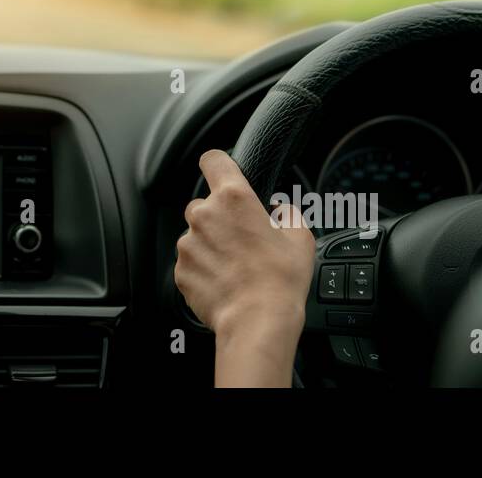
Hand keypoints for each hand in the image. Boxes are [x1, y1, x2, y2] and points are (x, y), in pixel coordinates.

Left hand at [174, 149, 314, 386]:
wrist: (257, 321)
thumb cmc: (280, 280)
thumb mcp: (300, 237)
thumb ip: (288, 213)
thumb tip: (281, 211)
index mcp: (234, 198)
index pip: (214, 160)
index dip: (219, 164)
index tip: (222, 171)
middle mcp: (204, 215)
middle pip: (205, 204)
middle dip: (219, 218)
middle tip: (241, 240)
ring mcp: (188, 243)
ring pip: (196, 235)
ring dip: (210, 245)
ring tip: (235, 267)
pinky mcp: (181, 270)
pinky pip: (190, 262)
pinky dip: (203, 269)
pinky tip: (224, 282)